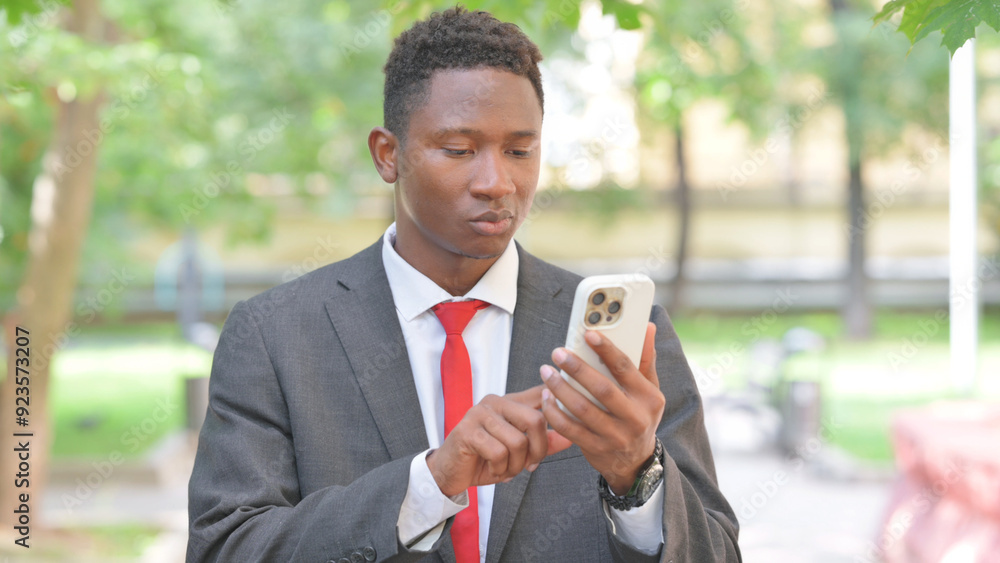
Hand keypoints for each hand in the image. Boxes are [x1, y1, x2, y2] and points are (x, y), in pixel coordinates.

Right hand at [426, 386, 571, 496]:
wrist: (450, 472)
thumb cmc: (486, 459)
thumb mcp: (520, 452)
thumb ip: (544, 442)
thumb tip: (571, 437)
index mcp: (509, 401)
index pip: (541, 394)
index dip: (557, 407)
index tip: (565, 422)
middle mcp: (495, 401)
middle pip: (535, 420)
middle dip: (538, 450)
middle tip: (531, 465)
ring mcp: (479, 413)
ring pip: (517, 441)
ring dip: (516, 465)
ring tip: (507, 469)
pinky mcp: (467, 430)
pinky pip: (498, 452)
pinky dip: (500, 468)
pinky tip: (492, 468)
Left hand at [540, 323, 664, 494]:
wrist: (634, 462)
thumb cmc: (640, 416)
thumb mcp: (650, 390)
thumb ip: (645, 359)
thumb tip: (648, 327)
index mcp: (648, 398)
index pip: (626, 368)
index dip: (606, 349)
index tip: (588, 333)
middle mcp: (634, 418)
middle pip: (601, 388)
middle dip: (577, 368)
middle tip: (558, 353)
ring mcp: (614, 435)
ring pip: (582, 409)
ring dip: (560, 389)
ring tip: (546, 371)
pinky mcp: (595, 448)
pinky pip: (569, 429)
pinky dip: (554, 412)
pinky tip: (546, 397)